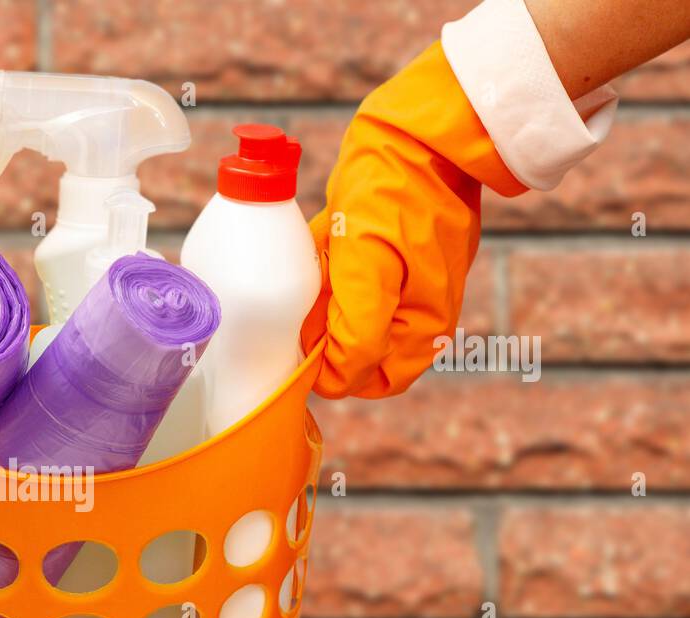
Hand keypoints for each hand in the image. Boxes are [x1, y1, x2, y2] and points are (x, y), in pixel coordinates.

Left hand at [300, 42, 525, 398]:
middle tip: (305, 305)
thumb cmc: (398, 195)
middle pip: (359, 351)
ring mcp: (404, 281)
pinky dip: (328, 270)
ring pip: (349, 315)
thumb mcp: (371, 271)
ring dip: (325, 301)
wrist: (418, 130)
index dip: (334, 372)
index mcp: (424, 326)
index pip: (372, 379)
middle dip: (327, 334)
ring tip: (319, 269)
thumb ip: (359, 332)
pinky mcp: (388, 253)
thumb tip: (340, 379)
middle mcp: (417, 311)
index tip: (303, 345)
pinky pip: (348, 280)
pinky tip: (322, 245)